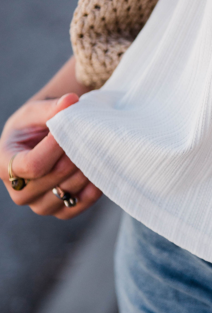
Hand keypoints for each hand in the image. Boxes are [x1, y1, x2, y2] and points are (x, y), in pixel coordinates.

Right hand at [0, 94, 101, 219]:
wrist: (39, 143)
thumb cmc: (33, 126)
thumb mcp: (35, 112)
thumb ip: (52, 108)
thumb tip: (71, 100)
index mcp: (5, 166)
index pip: (32, 165)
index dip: (54, 148)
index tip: (70, 128)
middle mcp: (19, 192)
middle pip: (54, 176)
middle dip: (75, 153)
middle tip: (90, 135)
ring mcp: (39, 205)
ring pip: (68, 191)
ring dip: (86, 169)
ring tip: (96, 148)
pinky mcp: (59, 211)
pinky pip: (79, 204)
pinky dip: (93, 187)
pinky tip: (101, 168)